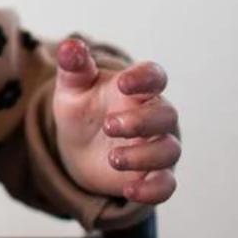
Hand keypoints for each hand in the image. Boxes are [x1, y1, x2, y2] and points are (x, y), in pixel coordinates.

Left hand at [51, 39, 180, 205]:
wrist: (79, 148)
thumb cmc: (83, 110)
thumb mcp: (73, 89)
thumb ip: (74, 67)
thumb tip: (69, 46)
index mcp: (138, 89)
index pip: (154, 76)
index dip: (145, 78)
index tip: (124, 83)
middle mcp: (155, 116)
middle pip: (166, 115)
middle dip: (141, 120)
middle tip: (110, 125)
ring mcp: (157, 147)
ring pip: (169, 150)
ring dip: (143, 155)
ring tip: (112, 158)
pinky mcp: (154, 176)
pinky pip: (166, 185)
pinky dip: (152, 190)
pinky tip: (129, 190)